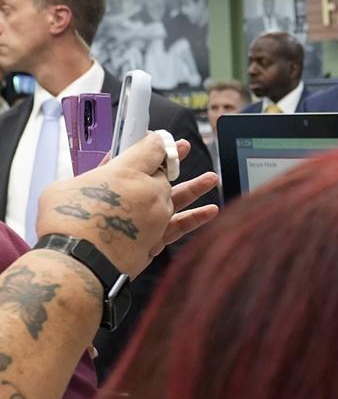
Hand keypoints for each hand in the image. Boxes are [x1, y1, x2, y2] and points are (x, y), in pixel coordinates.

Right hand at [35, 135, 217, 277]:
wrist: (77, 261)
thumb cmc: (64, 223)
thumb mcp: (66, 186)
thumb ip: (91, 175)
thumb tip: (106, 165)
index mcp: (125, 171)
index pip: (149, 150)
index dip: (157, 141)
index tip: (162, 137)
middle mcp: (147, 191)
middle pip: (163, 173)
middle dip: (172, 160)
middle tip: (184, 149)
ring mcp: (156, 215)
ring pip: (179, 197)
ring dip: (195, 187)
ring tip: (212, 178)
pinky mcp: (158, 238)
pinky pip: (182, 226)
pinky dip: (197, 217)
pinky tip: (211, 210)